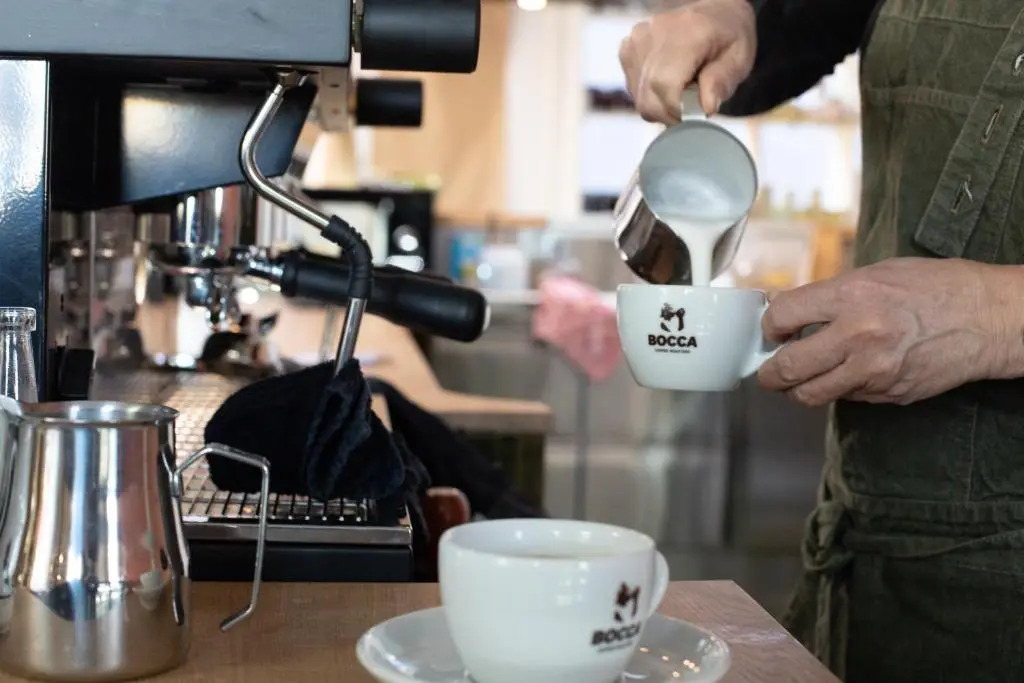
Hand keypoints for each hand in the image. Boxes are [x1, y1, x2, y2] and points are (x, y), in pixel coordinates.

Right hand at [619, 0, 755, 122]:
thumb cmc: (728, 36)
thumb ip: (722, 82)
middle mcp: (654, 33)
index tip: (695, 113)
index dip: (678, 109)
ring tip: (682, 88)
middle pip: (648, 97)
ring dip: (662, 105)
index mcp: (686, 32)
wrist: (712, 13)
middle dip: (671, 113)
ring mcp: (636, 41)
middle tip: (692, 105)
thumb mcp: (739, 58)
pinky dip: (652, 96)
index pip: (664, 84)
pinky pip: (635, 91)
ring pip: (641, 99)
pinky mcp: (626, 50)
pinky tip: (668, 82)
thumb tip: (706, 108)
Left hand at [757, 258, 1023, 406]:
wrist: (988, 318)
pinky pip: (846, 398)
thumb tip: (788, 309)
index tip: (771, 329)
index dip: (770, 325)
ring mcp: (874, 371)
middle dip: (769, 372)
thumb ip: (830, 294)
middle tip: (767, 370)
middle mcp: (858, 336)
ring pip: (810, 394)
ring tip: (798, 378)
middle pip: (787, 367)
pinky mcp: (888, 394)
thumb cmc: (935, 288)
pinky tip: (844, 374)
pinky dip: (837, 390)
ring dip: (797, 388)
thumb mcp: (877, 274)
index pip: (783, 315)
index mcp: (852, 296)